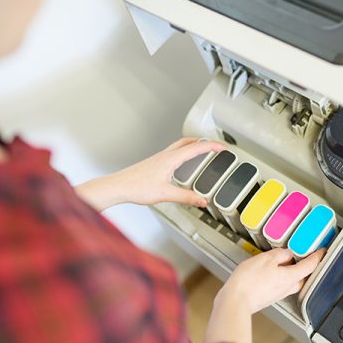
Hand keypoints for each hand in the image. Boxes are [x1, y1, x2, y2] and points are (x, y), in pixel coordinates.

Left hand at [75, 138, 224, 210]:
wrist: (119, 187)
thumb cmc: (136, 187)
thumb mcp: (166, 194)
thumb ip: (186, 197)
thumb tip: (202, 200)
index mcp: (171, 159)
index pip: (197, 148)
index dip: (212, 146)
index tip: (223, 147)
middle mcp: (165, 155)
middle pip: (189, 142)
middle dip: (204, 141)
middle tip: (215, 145)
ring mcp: (159, 158)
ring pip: (180, 146)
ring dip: (194, 145)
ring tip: (203, 150)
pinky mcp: (155, 163)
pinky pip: (174, 152)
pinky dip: (184, 152)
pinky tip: (183, 163)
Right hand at [219, 248, 325, 314]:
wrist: (235, 302)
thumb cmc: (249, 282)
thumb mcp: (265, 259)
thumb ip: (279, 255)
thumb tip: (287, 254)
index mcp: (290, 277)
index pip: (309, 266)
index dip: (317, 257)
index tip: (322, 251)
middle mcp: (286, 288)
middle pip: (302, 277)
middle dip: (305, 267)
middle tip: (304, 256)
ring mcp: (276, 294)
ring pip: (290, 282)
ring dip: (290, 273)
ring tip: (284, 262)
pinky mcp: (267, 298)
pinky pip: (278, 286)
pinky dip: (278, 278)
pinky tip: (269, 273)